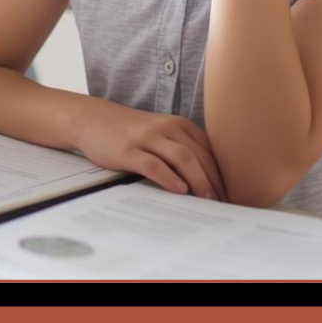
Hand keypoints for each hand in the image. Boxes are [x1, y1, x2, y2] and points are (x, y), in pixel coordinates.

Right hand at [71, 97, 226, 199]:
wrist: (92, 118)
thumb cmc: (129, 130)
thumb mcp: (159, 132)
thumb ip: (180, 147)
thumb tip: (206, 180)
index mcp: (177, 124)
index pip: (208, 150)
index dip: (222, 173)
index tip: (230, 194)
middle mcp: (166, 127)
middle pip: (199, 155)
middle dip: (215, 181)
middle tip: (224, 204)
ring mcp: (147, 138)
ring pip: (182, 158)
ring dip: (199, 181)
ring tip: (208, 201)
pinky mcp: (128, 150)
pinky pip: (154, 164)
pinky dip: (169, 178)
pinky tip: (179, 190)